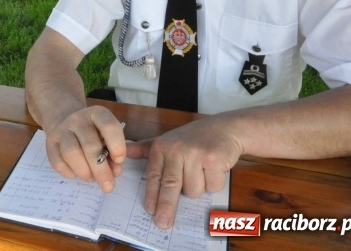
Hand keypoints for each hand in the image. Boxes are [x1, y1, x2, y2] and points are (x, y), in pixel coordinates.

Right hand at [42, 106, 125, 192]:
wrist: (64, 120)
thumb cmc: (93, 132)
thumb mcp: (107, 137)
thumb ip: (114, 153)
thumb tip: (115, 172)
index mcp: (97, 114)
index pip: (109, 126)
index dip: (117, 145)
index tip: (119, 161)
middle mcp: (78, 119)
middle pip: (90, 145)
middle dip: (101, 170)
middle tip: (108, 186)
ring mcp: (61, 130)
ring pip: (71, 153)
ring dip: (84, 172)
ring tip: (90, 178)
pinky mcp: (50, 142)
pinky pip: (58, 162)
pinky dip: (70, 173)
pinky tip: (76, 173)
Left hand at [126, 116, 241, 228]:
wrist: (224, 128)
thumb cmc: (193, 138)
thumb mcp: (166, 140)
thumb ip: (146, 148)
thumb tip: (126, 152)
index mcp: (161, 146)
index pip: (154, 174)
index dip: (151, 194)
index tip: (149, 210)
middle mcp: (176, 149)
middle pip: (170, 184)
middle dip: (166, 206)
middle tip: (162, 222)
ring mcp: (195, 154)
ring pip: (193, 190)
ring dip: (198, 188)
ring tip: (201, 172)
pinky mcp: (214, 160)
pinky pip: (211, 187)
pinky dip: (214, 183)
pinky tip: (214, 169)